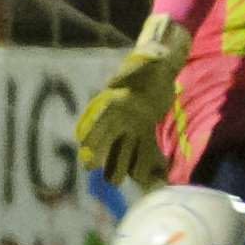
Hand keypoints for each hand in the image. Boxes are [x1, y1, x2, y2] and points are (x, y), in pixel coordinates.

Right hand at [76, 14, 190, 187]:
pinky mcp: (144, 127)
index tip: (82, 144)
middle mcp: (119, 114)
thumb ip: (128, 72)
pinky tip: (141, 176)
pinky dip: (141, 159)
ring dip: (117, 161)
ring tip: (113, 181)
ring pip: (121, 144)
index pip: (98, 116)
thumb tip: (111, 85)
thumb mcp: (142, 63)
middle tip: (89, 167)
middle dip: (97, 151)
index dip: (90, 130)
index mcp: (114, 98)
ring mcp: (131, 122)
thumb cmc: (149, 62)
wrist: (162, 65)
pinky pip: (141, 145)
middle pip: (105, 135)